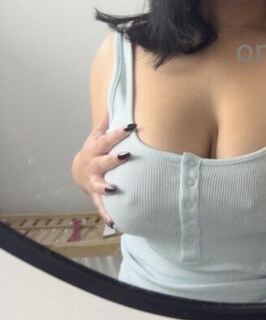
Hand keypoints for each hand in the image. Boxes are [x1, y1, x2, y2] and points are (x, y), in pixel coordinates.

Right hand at [74, 112, 133, 226]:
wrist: (80, 170)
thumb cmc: (95, 148)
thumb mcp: (98, 133)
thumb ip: (108, 119)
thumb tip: (115, 96)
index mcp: (95, 148)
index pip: (107, 139)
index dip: (118, 133)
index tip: (131, 126)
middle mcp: (94, 166)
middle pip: (102, 162)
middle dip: (113, 159)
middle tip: (126, 156)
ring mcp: (94, 182)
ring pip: (99, 185)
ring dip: (107, 187)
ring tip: (116, 189)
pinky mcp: (97, 196)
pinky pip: (102, 207)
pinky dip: (108, 214)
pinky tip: (116, 222)